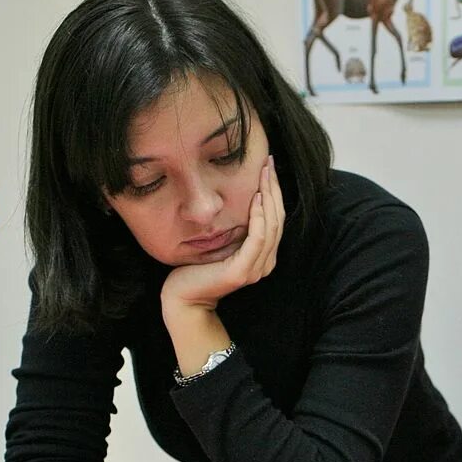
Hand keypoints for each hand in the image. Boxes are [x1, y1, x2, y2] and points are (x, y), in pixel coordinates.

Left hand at [161, 155, 284, 313]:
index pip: (276, 219)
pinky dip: (259, 217)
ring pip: (272, 226)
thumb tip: (240, 199)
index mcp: (263, 257)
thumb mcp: (221, 243)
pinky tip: (256, 198)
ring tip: (265, 174)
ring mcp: (256, 269)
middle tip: (270, 163)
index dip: (275, 192)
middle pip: (278, 219)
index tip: (269, 167)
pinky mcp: (243, 272)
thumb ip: (236, 229)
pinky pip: (258, 239)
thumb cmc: (197, 269)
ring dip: (270, 197)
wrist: (183, 298)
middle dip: (275, 189)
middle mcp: (265, 263)